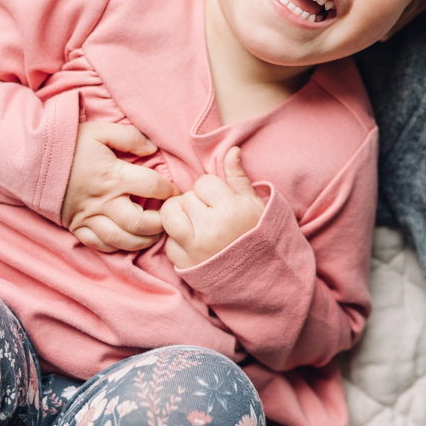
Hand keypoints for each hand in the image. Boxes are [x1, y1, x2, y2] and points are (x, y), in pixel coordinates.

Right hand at [62, 122, 178, 251]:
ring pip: (122, 240)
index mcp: (113, 177)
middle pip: (140, 223)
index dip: (170, 191)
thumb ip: (130, 137)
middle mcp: (103, 202)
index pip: (153, 187)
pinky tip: (128, 240)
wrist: (31, 160)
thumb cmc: (69, 144)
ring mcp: (89, 217)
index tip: (175, 191)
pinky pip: (100, 245)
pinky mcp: (76, 227)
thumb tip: (152, 147)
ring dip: (143, 241)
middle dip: (160, 223)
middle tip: (169, 218)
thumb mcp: (101, 131)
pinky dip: (118, 247)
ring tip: (154, 234)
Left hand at [161, 147, 265, 268]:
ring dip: (179, 215)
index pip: (203, 183)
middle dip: (195, 201)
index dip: (212, 190)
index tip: (222, 201)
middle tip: (210, 213)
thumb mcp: (254, 204)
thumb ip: (237, 177)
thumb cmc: (257, 235)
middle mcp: (209, 228)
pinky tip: (194, 241)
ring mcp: (193, 247)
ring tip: (196, 222)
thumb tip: (230, 150)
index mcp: (230, 211)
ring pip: (168, 214)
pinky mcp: (181, 263)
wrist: (259, 276)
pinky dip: (176, 237)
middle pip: (185, 197)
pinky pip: (167, 238)